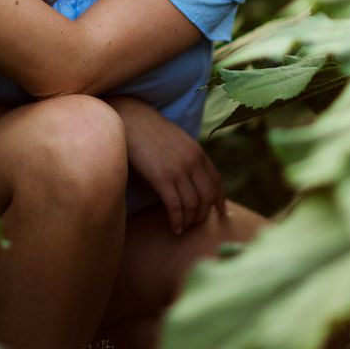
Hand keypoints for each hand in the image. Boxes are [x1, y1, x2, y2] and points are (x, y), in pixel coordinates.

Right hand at [110, 96, 225, 234]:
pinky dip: (177, 221)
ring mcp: (178, 169)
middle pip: (207, 196)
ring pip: (193, 204)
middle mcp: (192, 160)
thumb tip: (189, 177)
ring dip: (189, 221)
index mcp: (197, 151)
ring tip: (183, 228)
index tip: (219, 212)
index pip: (215, 180)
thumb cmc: (148, 131)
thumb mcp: (176, 140)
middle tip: (195, 225)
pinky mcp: (162, 177)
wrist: (131, 119)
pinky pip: (175, 206)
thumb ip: (186, 156)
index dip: (218, 199)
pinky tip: (174, 228)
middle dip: (203, 214)